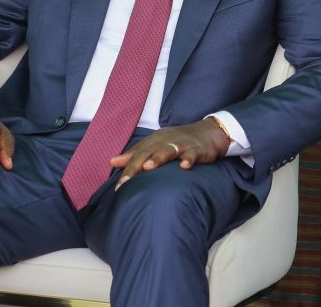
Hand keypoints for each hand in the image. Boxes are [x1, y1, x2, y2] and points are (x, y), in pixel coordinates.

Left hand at [111, 119, 231, 189]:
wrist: (208, 133)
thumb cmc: (177, 141)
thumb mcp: (156, 144)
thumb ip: (136, 154)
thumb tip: (113, 161)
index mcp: (154, 140)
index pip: (137, 154)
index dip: (127, 169)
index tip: (119, 187)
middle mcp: (165, 140)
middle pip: (148, 152)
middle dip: (137, 166)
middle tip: (126, 182)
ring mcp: (181, 144)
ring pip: (168, 150)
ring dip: (158, 157)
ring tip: (149, 167)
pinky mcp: (196, 149)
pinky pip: (192, 154)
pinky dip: (188, 159)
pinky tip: (184, 166)